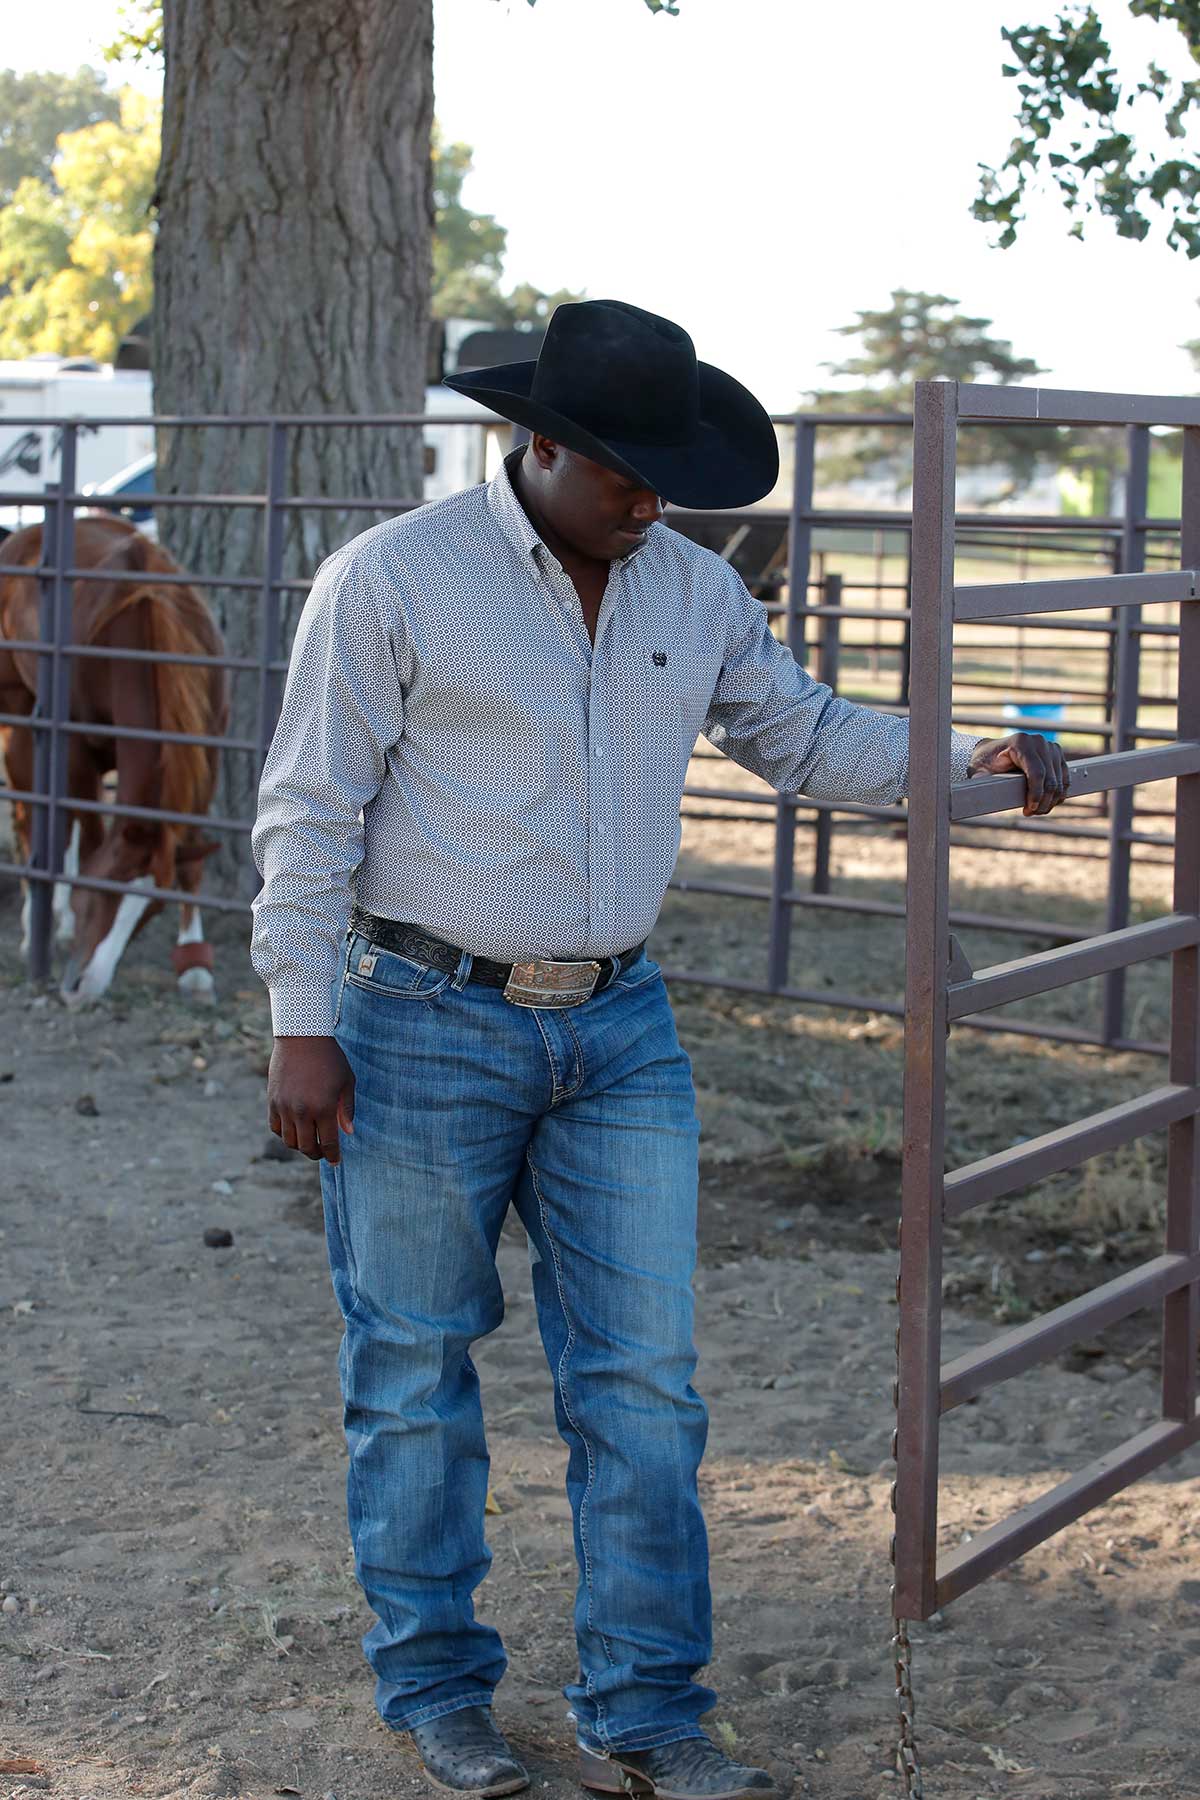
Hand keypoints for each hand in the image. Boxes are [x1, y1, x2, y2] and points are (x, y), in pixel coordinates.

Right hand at [267, 1035, 355, 1163]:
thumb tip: (348, 1132)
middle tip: (322, 1153)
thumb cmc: (330, 1058)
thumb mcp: (347, 1082)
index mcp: (324, 1108)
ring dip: (300, 1145)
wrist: (301, 1037)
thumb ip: (347, 1109)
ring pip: (289, 1141)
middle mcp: (302, 1111)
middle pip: (306, 1147)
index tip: (336, 1161)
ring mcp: (284, 1107)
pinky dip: (284, 1133)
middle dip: (316, 1154)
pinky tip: (295, 1130)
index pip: (328, 1143)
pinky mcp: (272, 1101)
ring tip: (309, 1142)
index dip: (333, 1156)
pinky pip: (275, 1127)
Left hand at [967, 732, 1070, 815]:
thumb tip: (980, 798)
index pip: (1037, 773)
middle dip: (1043, 801)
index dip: (1036, 795)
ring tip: (1036, 810)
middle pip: (1050, 779)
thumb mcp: (978, 773)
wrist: (992, 752)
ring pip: (1059, 781)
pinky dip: (1058, 794)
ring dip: (1051, 801)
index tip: (1028, 810)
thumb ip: (980, 783)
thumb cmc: (984, 763)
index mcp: (1020, 742)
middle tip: (1031, 813)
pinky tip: (1046, 803)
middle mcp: (1038, 741)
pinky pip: (1064, 779)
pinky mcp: (1057, 755)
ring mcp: (1050, 747)